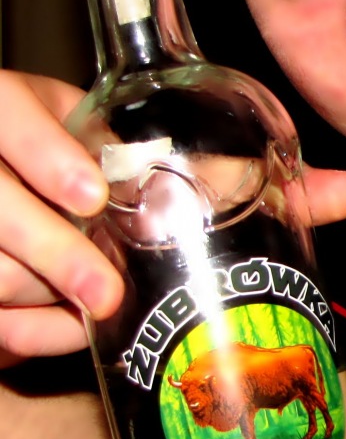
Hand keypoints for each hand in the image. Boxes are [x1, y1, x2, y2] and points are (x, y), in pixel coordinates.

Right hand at [0, 70, 117, 363]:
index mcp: (0, 106)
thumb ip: (122, 145)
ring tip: (102, 299)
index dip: (48, 158)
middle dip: (56, 256)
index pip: (10, 119)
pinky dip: (37, 333)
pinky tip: (77, 329)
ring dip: (52, 296)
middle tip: (108, 293)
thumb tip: (229, 175)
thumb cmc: (40, 144)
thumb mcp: (72, 125)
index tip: (93, 195)